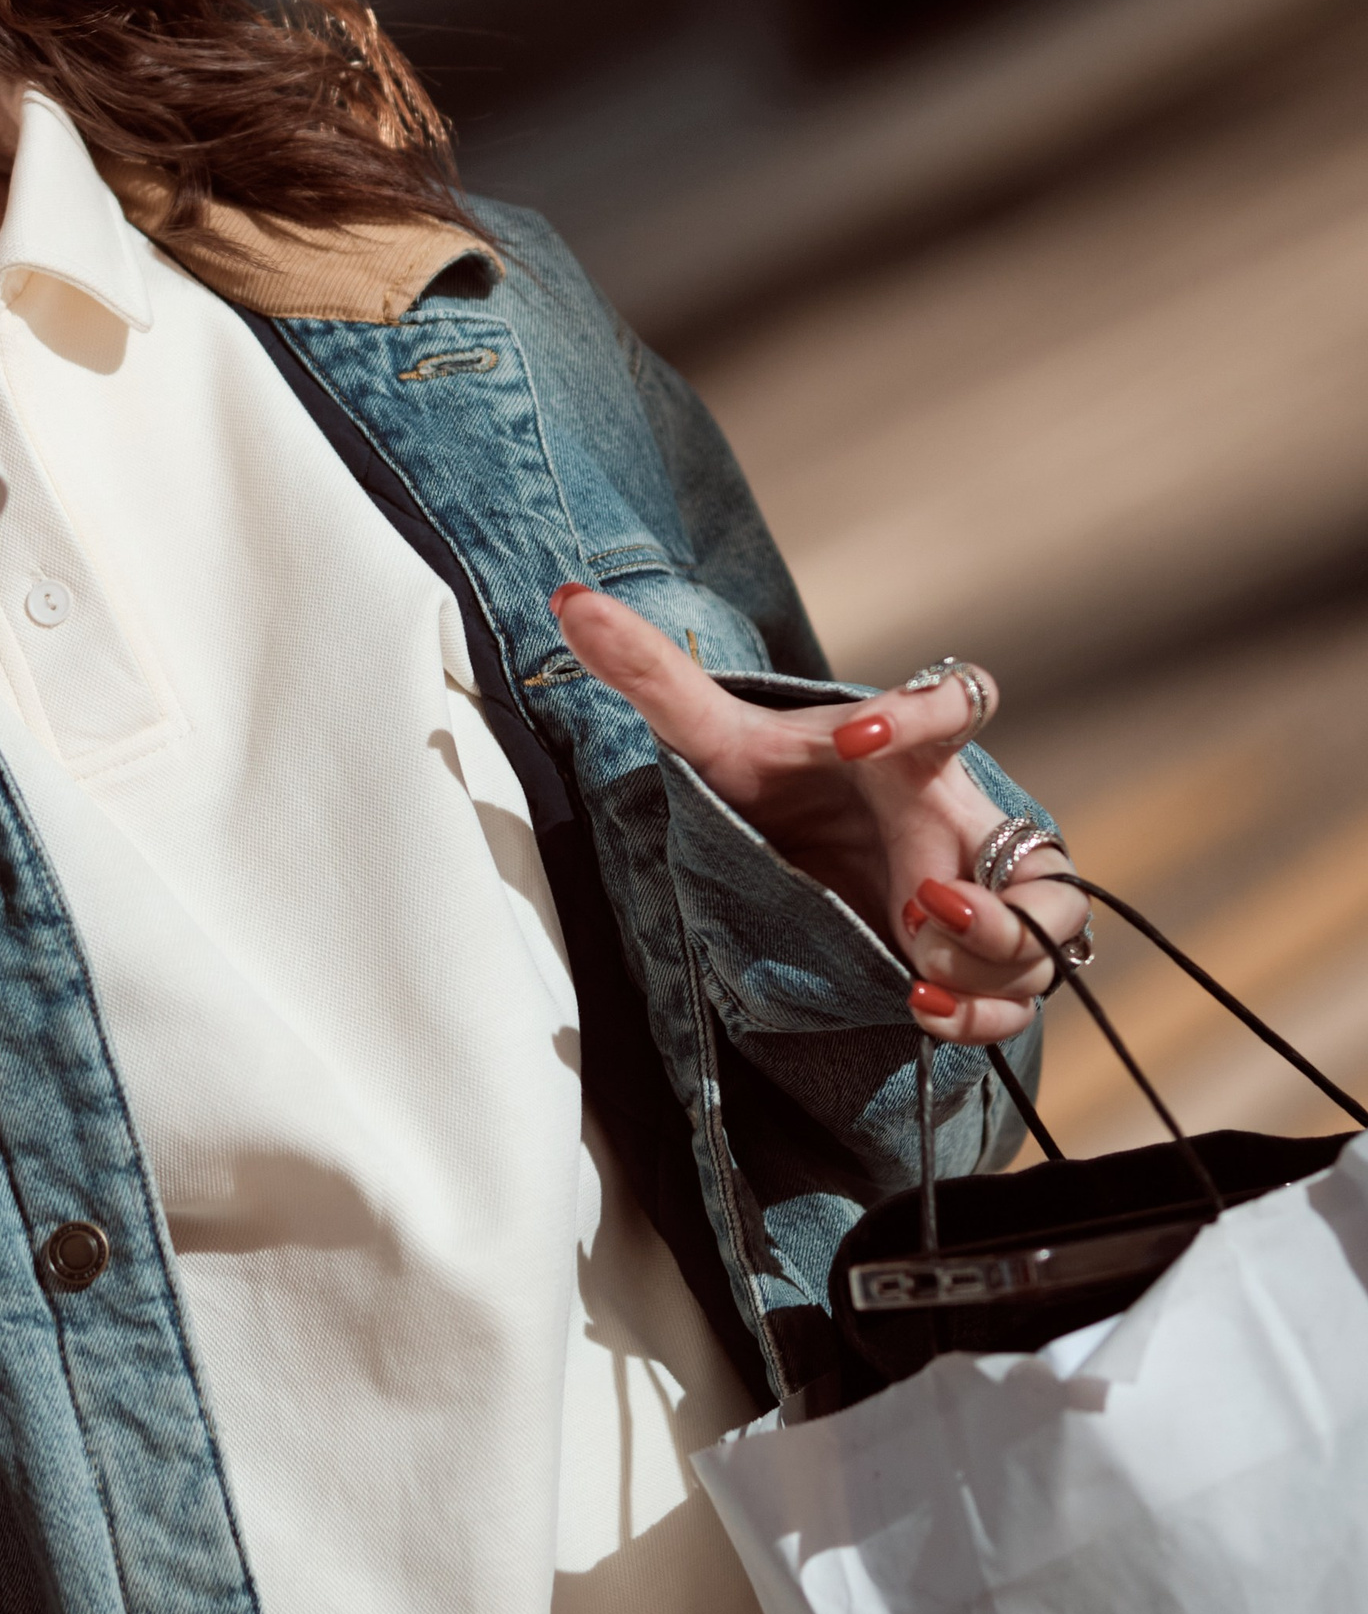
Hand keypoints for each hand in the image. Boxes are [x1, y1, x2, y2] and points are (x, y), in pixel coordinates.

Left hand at [549, 585, 1084, 1043]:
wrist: (794, 856)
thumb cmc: (774, 788)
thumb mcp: (711, 739)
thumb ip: (649, 672)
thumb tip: (566, 601)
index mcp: (907, 751)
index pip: (959, 699)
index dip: (923, 712)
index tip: (857, 736)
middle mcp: (958, 820)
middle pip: (1037, 849)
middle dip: (1005, 893)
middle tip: (924, 904)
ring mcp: (978, 891)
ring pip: (1048, 925)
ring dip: (997, 954)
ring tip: (915, 967)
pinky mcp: (972, 957)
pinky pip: (1019, 994)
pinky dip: (982, 1013)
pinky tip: (917, 1007)